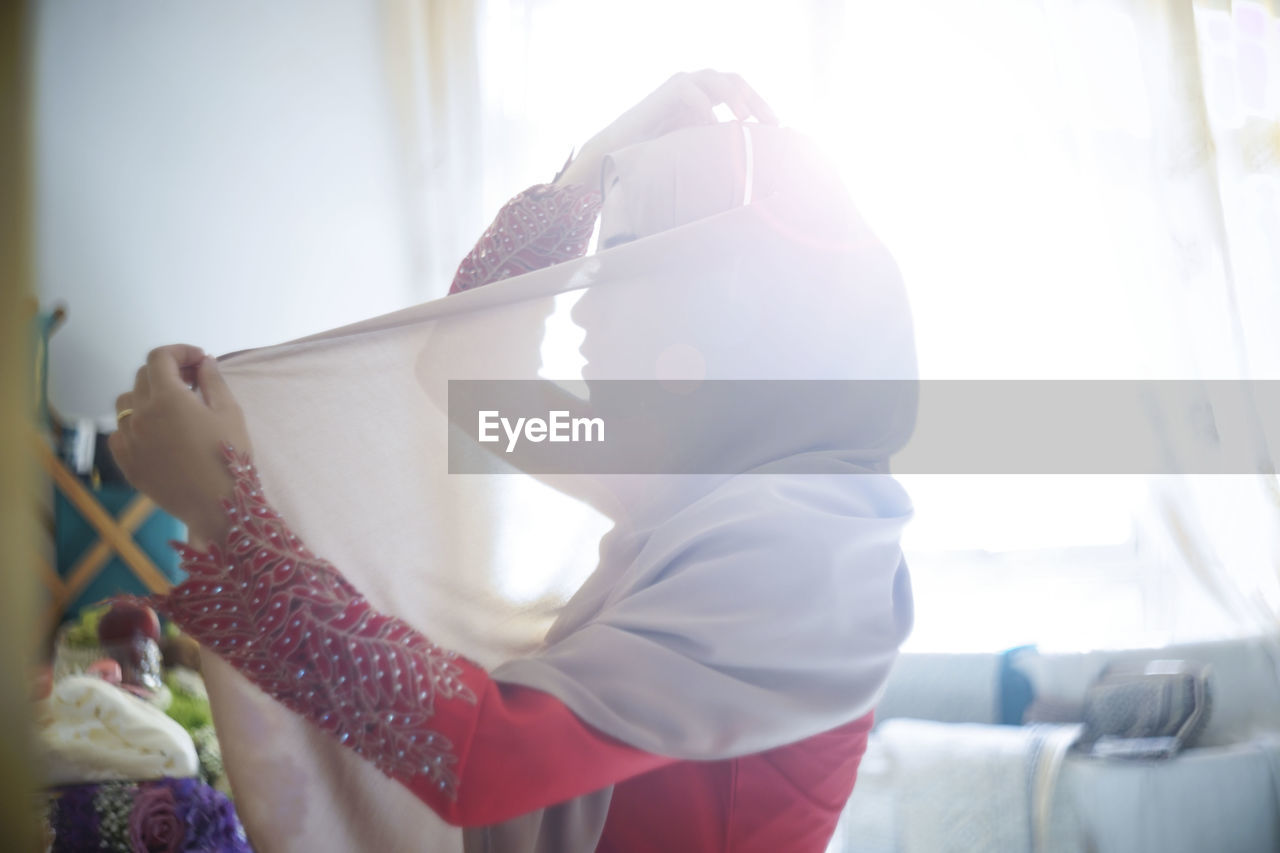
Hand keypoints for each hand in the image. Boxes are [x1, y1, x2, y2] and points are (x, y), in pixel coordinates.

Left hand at [109, 345, 250, 542]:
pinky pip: (119, 432)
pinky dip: (135, 425)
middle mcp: (140, 414)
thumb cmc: (230, 455)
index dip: (180, 351)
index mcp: (167, 397)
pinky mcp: (126, 461)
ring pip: (126, 402)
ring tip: (171, 409)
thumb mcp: (229, 412)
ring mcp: (129, 439)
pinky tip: (156, 434)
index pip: (160, 357)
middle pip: (143, 377)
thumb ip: (213, 380)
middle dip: (168, 372)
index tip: (200, 360)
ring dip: (147, 396)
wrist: (217, 506)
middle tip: (193, 383)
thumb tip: (203, 362)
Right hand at [555, 70, 777, 188]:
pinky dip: (705, 108)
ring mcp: (682, 84)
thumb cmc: (658, 153)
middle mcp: (697, 84)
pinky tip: (712, 126)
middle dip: (755, 100)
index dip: (760, 105)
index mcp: (708, 94)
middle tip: (770, 123)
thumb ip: (718, 143)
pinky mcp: (667, 91)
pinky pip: (692, 93)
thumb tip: (749, 162)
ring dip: (735, 99)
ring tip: (745, 121)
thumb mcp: (696, 146)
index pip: (742, 90)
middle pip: (736, 81)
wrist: (621, 148)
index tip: (777, 127)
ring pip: (718, 80)